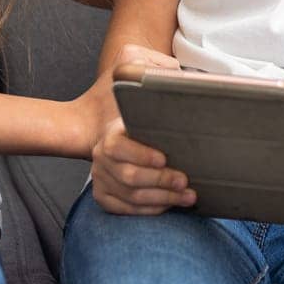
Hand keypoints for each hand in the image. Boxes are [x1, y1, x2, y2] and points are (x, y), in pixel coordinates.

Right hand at [84, 44, 189, 214]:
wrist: (95, 128)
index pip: (119, 147)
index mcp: (109, 133)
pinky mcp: (102, 196)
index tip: (165, 157)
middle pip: (130, 177)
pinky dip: (148, 210)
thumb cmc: (130, 111)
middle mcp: (100, 157)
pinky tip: (168, 204)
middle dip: (161, 181)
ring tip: (188, 196)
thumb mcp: (133, 85)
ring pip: (131, 197)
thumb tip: (177, 72)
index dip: (142, 155)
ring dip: (162, 199)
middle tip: (186, 181)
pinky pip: (124, 210)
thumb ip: (152, 73)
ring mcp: (99, 178)